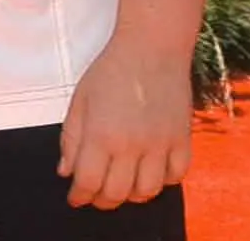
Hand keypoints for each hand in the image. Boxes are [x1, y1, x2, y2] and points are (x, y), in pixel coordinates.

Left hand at [58, 35, 192, 208]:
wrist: (151, 49)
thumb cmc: (110, 71)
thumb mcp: (80, 100)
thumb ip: (71, 138)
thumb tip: (66, 171)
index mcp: (102, 134)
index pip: (89, 182)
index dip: (79, 195)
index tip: (75, 198)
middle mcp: (133, 146)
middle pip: (117, 193)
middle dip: (102, 200)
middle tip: (94, 196)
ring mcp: (161, 145)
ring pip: (148, 192)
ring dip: (131, 195)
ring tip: (121, 186)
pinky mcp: (183, 141)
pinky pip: (175, 177)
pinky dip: (162, 182)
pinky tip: (150, 172)